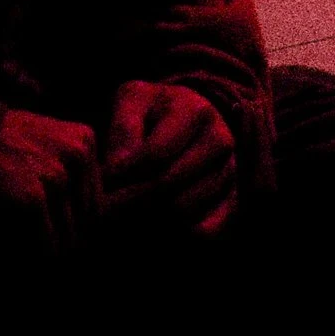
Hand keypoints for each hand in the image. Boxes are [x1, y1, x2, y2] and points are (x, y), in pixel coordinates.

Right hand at [0, 105, 102, 266]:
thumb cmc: (3, 141)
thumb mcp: (49, 139)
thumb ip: (74, 169)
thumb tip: (92, 216)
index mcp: (85, 141)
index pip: (97, 196)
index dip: (80, 218)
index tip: (64, 231)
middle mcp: (77, 156)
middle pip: (88, 216)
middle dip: (71, 234)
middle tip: (56, 251)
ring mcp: (57, 176)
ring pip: (70, 231)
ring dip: (57, 247)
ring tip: (44, 258)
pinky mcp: (34, 198)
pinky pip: (47, 240)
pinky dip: (40, 253)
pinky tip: (30, 259)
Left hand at [102, 79, 237, 236]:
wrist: (193, 117)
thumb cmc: (155, 110)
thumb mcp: (134, 102)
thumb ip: (122, 131)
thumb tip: (114, 172)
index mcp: (196, 112)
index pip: (156, 153)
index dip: (123, 174)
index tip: (102, 183)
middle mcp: (220, 141)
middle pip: (170, 184)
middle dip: (132, 199)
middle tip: (107, 208)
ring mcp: (229, 172)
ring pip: (185, 209)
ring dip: (151, 217)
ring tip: (128, 213)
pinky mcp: (232, 199)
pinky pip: (208, 228)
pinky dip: (178, 232)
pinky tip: (157, 225)